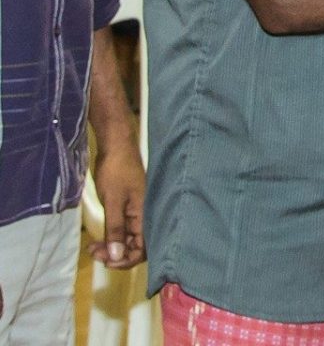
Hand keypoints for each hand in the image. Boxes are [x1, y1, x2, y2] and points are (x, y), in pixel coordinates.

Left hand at [89, 140, 145, 268]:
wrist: (116, 146)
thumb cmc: (116, 171)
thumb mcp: (113, 201)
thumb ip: (116, 229)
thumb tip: (117, 257)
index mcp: (145, 213)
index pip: (143, 248)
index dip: (126, 260)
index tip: (106, 261)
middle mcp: (144, 215)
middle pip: (136, 246)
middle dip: (116, 255)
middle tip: (94, 252)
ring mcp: (137, 211)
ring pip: (128, 239)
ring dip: (111, 247)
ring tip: (93, 247)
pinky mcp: (129, 207)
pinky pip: (124, 229)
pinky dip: (111, 237)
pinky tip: (99, 238)